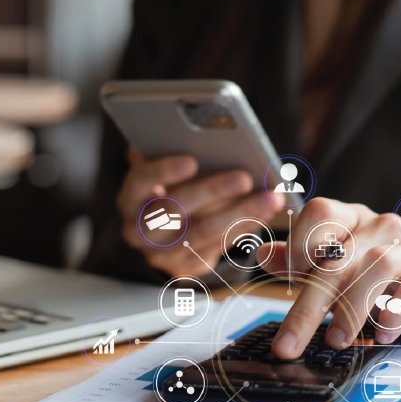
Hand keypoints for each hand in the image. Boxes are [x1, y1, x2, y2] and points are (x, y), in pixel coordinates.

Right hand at [118, 150, 284, 276]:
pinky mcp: (185, 268)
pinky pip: (218, 247)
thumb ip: (171, 151)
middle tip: (245, 177)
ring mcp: (161, 254)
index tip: (192, 160)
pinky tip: (266, 212)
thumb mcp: (163, 168)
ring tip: (270, 196)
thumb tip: (195, 132)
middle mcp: (139, 231)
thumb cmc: (169, 187)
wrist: (163, 232)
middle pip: (174, 211)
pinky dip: (245, 227)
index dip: (164, 172)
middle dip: (212, 191)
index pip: (140, 182)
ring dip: (240, 213)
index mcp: (130, 199)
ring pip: (202, 233)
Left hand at [255, 198, 400, 358]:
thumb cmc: (371, 279)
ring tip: (336, 340)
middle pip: (340, 257)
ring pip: (378, 266)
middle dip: (310, 304)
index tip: (288, 278)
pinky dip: (393, 315)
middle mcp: (380, 226)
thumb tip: (261, 254)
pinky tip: (380, 335)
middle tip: (288, 344)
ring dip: (352, 308)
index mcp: (350, 218)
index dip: (300, 242)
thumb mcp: (332, 267)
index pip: (321, 210)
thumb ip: (297, 260)